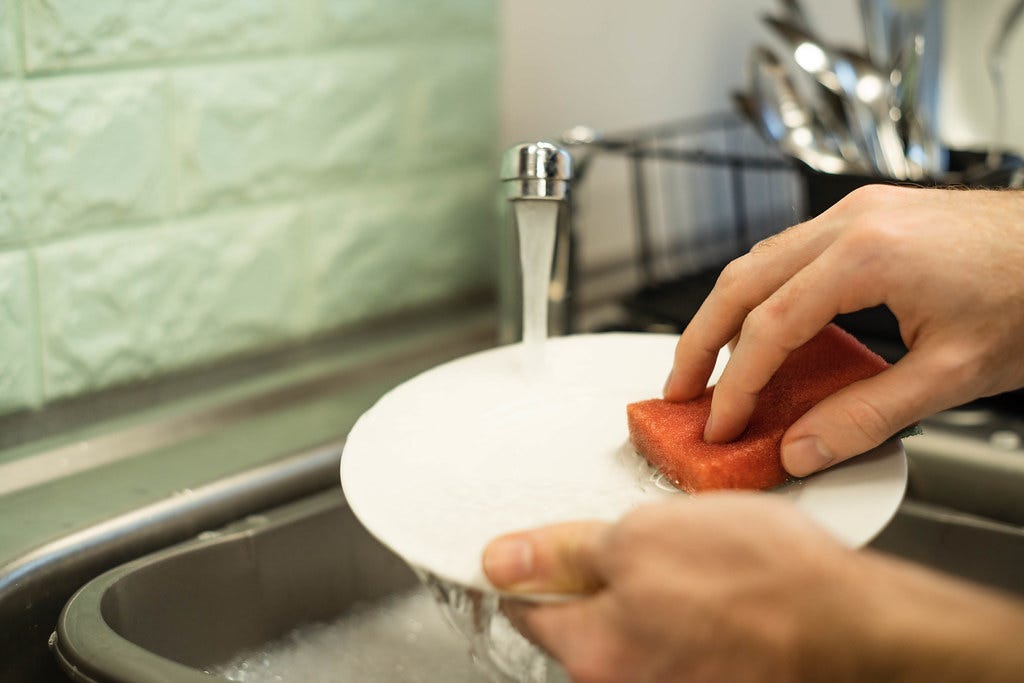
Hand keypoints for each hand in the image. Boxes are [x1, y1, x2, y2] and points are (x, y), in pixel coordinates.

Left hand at [483, 494, 1023, 682]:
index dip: (534, 568)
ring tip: (696, 566)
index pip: (527, 606)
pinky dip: (684, 615)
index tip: (545, 551)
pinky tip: (720, 593)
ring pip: (631, 630)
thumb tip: (499, 561)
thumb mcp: (645, 538)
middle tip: (648, 545)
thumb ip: (564, 553)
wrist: (855, 625)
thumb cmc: (763, 582)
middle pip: (579, 623)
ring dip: (648, 594)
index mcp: (592, 647)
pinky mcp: (706, 678)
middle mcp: (620, 682)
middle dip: (600, 581)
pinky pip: (673, 642)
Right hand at [663, 185, 1023, 475]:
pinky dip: (762, 295)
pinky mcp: (869, 216)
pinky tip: (764, 331)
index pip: (771, 326)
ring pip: (759, 260)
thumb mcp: (953, 375)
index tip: (720, 421)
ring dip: (726, 314)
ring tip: (710, 364)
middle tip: (680, 389)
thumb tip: (801, 448)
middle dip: (700, 339)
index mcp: (868, 255)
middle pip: (741, 280)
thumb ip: (867, 416)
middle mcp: (852, 221)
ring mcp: (858, 212)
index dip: (736, 382)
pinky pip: (791, 253)